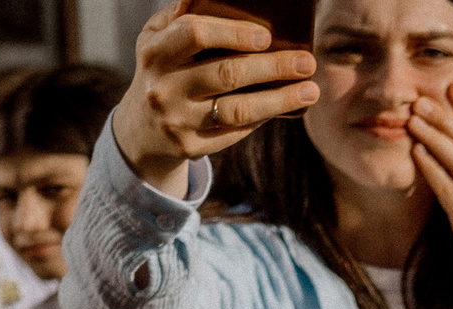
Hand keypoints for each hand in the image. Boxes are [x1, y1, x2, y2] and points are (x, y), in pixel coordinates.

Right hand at [110, 2, 317, 196]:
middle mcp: (163, 88)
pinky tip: (287, 106)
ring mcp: (177, 121)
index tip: (266, 35)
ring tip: (310, 90)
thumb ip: (183, 18)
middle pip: (226, 74)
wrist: (142, 128)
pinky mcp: (191, 146)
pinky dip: (265, 116)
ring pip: (238, 110)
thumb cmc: (163, 70)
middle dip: (272, 67)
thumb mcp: (159, 40)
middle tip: (306, 62)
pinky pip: (236, 131)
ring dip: (280, 99)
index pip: (195, 34)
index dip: (233, 33)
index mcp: (154, 52)